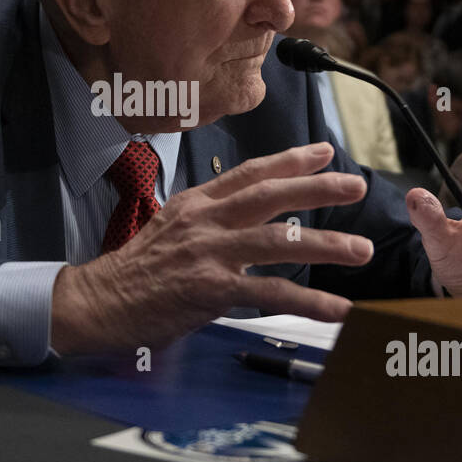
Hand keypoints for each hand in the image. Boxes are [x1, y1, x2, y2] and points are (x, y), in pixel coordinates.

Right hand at [51, 143, 370, 353]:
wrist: (100, 300)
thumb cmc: (136, 270)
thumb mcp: (172, 227)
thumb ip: (211, 219)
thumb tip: (251, 218)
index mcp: (197, 203)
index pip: (250, 172)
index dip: (290, 160)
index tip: (324, 153)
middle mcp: (206, 220)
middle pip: (271, 196)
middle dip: (319, 189)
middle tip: (357, 186)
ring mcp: (209, 253)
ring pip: (278, 242)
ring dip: (326, 244)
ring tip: (361, 250)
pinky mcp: (211, 289)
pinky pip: (270, 294)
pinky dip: (309, 302)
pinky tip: (337, 309)